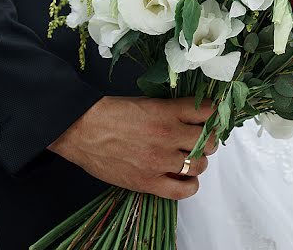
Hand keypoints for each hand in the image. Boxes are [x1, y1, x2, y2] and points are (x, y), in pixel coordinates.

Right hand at [48, 96, 217, 199]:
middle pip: (209, 141)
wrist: (81, 129)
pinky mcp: (148, 182)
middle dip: (206, 140)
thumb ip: (171, 110)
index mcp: (167, 112)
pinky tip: (184, 178)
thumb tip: (192, 117)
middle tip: (196, 140)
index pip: (207, 112)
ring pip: (200, 165)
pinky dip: (190, 185)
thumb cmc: (109, 113)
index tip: (207, 118)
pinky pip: (183, 190)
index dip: (211, 115)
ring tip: (187, 158)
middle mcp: (168, 136)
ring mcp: (159, 161)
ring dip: (197, 161)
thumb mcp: (146, 102)